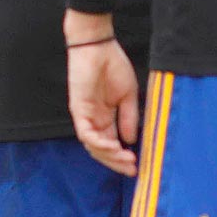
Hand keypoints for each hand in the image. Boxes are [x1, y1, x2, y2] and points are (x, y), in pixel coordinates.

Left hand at [66, 10, 139, 176]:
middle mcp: (94, 120)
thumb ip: (128, 118)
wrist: (98, 46)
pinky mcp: (78, 110)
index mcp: (106, 116)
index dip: (123, 157)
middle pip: (102, 150)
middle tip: (133, 170)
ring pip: (94, 146)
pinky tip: (114, 147)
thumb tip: (130, 141)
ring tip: (127, 159)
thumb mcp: (128, 95)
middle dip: (117, 162)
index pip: (112, 144)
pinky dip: (99, 143)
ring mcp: (85, 116)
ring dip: (110, 156)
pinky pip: (86, 134)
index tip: (138, 166)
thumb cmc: (113, 65)